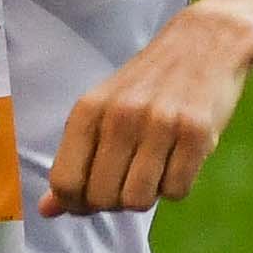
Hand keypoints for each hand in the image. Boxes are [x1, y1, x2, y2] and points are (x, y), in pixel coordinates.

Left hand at [41, 8, 252, 214]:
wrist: (205, 42)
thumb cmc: (147, 85)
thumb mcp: (102, 111)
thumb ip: (75, 159)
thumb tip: (47, 210)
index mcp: (88, 111)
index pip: (65, 182)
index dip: (75, 203)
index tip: (90, 199)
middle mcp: (120, 116)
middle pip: (101, 198)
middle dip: (113, 202)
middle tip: (128, 181)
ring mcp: (160, 124)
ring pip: (138, 201)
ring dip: (146, 196)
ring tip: (154, 170)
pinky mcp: (197, 133)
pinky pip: (177, 191)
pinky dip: (176, 186)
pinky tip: (178, 160)